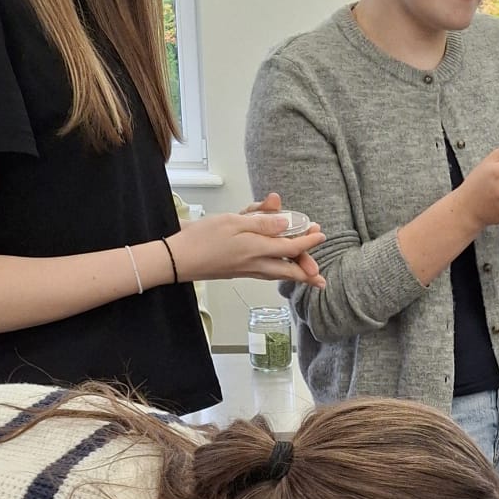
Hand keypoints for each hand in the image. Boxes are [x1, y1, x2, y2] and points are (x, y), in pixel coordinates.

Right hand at [171, 193, 324, 288]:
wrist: (178, 259)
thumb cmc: (202, 238)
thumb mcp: (234, 222)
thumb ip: (262, 222)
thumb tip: (286, 223)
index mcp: (257, 249)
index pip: (291, 247)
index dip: (307, 241)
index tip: (320, 234)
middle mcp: (255, 264)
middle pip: (288, 270)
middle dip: (305, 272)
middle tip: (319, 276)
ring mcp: (245, 270)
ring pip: (276, 272)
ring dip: (292, 272)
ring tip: (306, 276)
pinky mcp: (236, 271)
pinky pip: (261, 270)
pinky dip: (273, 265)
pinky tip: (276, 265)